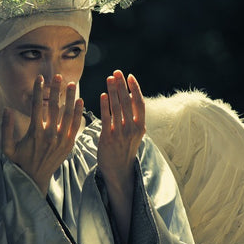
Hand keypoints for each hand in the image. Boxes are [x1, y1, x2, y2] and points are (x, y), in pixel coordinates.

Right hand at [2, 74, 83, 194]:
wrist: (34, 179)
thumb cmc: (19, 161)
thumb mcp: (7, 147)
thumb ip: (6, 128)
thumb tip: (7, 109)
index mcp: (34, 132)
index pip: (37, 106)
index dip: (38, 90)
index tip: (40, 78)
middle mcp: (49, 134)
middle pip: (54, 107)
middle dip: (56, 90)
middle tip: (58, 76)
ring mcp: (61, 140)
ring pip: (68, 114)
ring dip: (70, 97)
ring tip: (71, 84)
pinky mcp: (69, 144)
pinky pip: (76, 125)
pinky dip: (79, 112)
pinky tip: (80, 101)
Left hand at [97, 70, 144, 243]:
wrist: (118, 171)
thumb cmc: (124, 149)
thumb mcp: (133, 134)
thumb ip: (131, 117)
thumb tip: (127, 96)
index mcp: (141, 127)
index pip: (139, 103)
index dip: (135, 88)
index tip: (129, 76)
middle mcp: (132, 129)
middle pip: (127, 102)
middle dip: (122, 86)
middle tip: (116, 72)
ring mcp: (121, 134)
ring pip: (117, 108)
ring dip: (113, 92)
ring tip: (109, 79)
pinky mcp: (108, 139)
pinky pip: (106, 119)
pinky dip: (105, 106)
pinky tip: (102, 95)